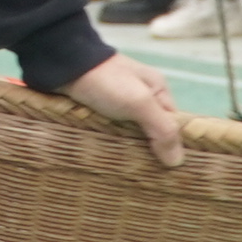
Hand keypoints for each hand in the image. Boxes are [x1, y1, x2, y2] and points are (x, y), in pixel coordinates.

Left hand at [59, 51, 188, 167]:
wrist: (64, 65)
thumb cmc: (106, 82)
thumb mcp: (139, 102)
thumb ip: (162, 129)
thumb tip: (177, 161)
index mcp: (157, 90)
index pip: (172, 125)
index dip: (171, 147)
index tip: (167, 172)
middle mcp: (140, 96)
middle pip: (151, 131)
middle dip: (148, 151)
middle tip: (145, 176)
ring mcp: (118, 103)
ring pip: (130, 134)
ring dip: (127, 149)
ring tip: (127, 173)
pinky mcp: (98, 110)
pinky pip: (111, 132)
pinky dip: (110, 143)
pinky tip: (109, 158)